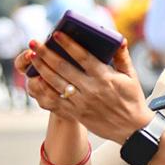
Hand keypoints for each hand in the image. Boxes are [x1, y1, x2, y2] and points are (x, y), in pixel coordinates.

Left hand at [22, 32, 150, 142]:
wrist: (132, 130)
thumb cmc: (132, 100)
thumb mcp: (131, 77)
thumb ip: (122, 57)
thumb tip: (119, 39)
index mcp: (104, 77)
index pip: (83, 57)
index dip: (68, 44)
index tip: (56, 34)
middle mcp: (90, 90)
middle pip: (63, 68)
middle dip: (46, 54)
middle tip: (34, 42)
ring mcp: (81, 103)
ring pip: (55, 83)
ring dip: (41, 69)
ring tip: (32, 57)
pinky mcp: (76, 114)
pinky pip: (54, 102)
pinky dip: (43, 91)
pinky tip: (35, 81)